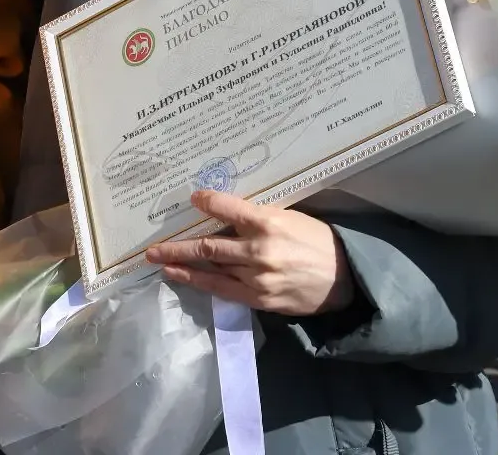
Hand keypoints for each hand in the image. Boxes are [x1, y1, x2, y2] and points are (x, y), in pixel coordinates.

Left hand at [145, 189, 355, 317]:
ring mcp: (258, 278)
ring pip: (212, 271)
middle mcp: (259, 251)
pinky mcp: (261, 299)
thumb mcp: (289, 217)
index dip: (207, 202)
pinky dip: (202, 284)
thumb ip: (256, 218)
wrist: (345, 278)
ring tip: (159, 263)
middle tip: (152, 248)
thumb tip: (223, 212)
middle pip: (209, 247)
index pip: (228, 209)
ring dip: (183, 267)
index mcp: (268, 223)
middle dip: (177, 247)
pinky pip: (224, 291)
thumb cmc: (316, 240)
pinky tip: (184, 279)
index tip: (192, 198)